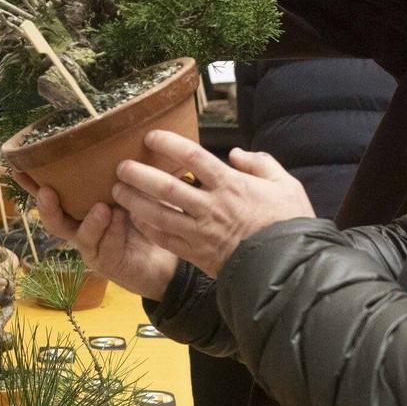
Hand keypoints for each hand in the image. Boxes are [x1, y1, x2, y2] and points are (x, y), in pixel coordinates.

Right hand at [13, 171, 179, 299]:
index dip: (31, 184)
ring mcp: (93, 249)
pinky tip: (123, 219)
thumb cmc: (145, 214)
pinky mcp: (109, 264)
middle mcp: (80, 229)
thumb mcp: (132, 189)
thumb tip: (119, 137)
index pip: (52, 195)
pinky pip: (108, 249)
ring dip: (91, 222)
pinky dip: (115, 233)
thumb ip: (121, 172)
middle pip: (55, 222)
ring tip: (103, 208)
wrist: (168, 252)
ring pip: (82, 237)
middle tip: (48, 192)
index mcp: (80, 208)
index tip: (17, 168)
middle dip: (48, 207)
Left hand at [111, 131, 313, 276]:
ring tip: (117, 191)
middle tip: (121, 166)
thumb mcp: (285, 184)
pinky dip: (147, 228)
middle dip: (139, 175)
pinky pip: (165, 239)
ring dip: (134, 201)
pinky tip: (135, 219)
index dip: (169, 144)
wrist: (288, 268)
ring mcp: (201, 232)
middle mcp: (211, 207)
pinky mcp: (197, 254)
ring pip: (158, 214)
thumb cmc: (289, 224)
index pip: (193, 158)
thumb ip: (260, 164)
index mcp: (231, 185)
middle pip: (166, 187)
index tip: (151, 137)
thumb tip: (236, 154)